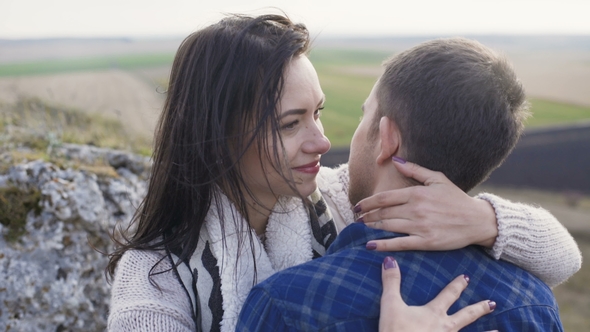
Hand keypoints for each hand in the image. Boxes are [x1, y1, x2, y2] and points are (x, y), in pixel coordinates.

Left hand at [355, 159, 497, 251]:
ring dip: (371, 227)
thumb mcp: (437, 179)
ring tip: (361, 228)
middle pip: (383, 212)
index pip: (385, 197)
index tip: (357, 206)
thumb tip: (395, 159)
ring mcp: (421, 226)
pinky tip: (370, 245)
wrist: (477, 220)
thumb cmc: (456, 198)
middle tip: (356, 218)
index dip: (367, 202)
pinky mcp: (426, 241)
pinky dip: (383, 244)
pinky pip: (399, 243)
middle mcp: (416, 209)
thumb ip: (414, 169)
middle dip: (366, 215)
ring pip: (388, 226)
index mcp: (417, 193)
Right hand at [379, 256, 495, 331]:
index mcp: (434, 313)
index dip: (457, 285)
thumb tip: (390, 260)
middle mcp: (446, 328)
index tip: (466, 277)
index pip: (448, 295)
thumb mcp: (390, 305)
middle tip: (492, 303)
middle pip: (466, 315)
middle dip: (479, 308)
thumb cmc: (396, 330)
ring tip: (499, 331)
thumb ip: (391, 282)